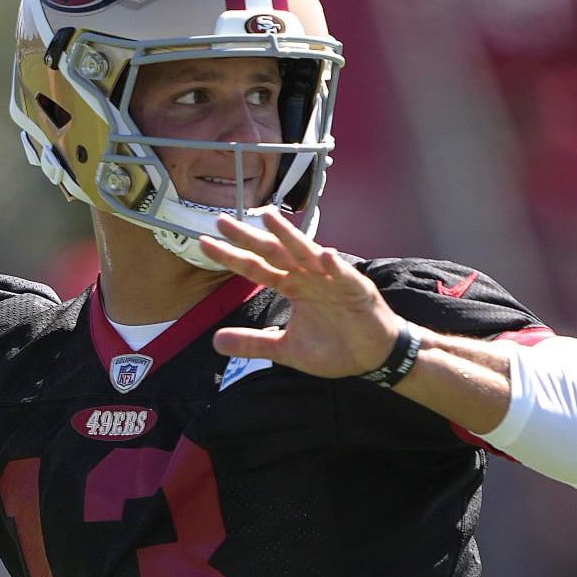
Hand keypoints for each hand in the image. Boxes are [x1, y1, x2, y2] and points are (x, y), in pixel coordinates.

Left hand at [202, 211, 402, 377]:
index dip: (231, 256)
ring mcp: (332, 280)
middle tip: (222, 220)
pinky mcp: (357, 292)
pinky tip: (325, 255)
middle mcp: (308, 277)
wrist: (372, 357)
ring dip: (289, 236)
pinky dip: (336, 267)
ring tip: (269, 218)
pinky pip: (345, 277)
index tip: (205, 243)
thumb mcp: (285, 350)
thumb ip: (253, 343)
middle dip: (249, 237)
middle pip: (274, 253)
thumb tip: (216, 341)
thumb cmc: (334, 347)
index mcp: (291, 286)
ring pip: (307, 254)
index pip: (255, 267)